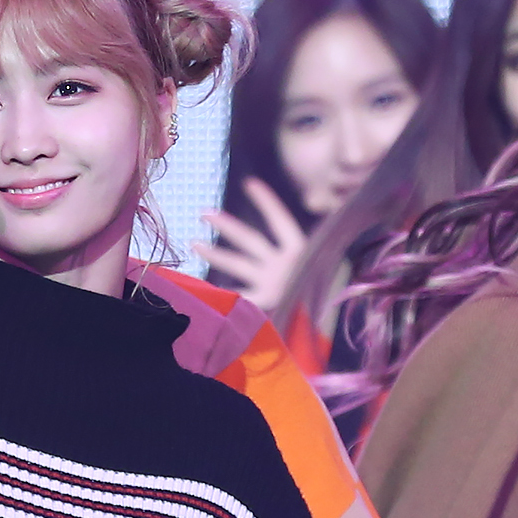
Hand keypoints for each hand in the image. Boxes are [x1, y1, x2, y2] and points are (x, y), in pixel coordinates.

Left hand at [191, 179, 308, 311]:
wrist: (324, 333)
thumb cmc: (321, 303)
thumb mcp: (319, 274)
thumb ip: (301, 260)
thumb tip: (288, 244)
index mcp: (301, 253)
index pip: (280, 220)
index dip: (266, 202)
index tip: (250, 184)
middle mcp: (284, 266)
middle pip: (250, 240)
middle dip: (226, 225)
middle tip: (204, 213)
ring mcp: (271, 287)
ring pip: (237, 264)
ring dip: (214, 253)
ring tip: (194, 244)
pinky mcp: (262, 309)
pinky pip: (235, 296)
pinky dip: (217, 292)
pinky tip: (198, 287)